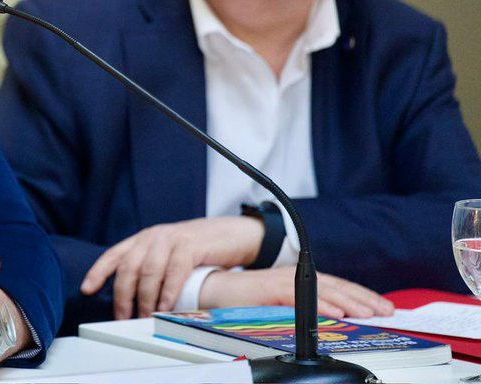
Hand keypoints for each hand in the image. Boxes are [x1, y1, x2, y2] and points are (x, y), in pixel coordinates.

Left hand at [81, 216, 264, 318]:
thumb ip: (150, 269)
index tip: (87, 290)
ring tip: (145, 318)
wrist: (230, 234)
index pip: (114, 255)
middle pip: (128, 267)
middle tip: (122, 317)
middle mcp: (152, 237)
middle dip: (122, 296)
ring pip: (148, 271)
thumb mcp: (167, 254)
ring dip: (145, 299)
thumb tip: (134, 300)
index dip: (98, 272)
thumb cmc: (197, 250)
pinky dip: (168, 292)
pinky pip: (174, 271)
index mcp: (142, 240)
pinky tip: (166, 307)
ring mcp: (170, 239)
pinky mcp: (190, 246)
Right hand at [200, 267, 394, 317]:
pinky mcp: (267, 289)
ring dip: (348, 301)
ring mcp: (280, 282)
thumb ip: (299, 307)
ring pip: (321, 290)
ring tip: (367, 313)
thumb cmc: (241, 299)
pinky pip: (298, 297)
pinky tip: (336, 313)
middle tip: (385, 311)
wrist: (210, 289)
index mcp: (296, 280)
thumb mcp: (276, 305)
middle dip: (362, 299)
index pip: (335, 286)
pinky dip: (319, 305)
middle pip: (334, 286)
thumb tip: (330, 318)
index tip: (381, 307)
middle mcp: (291, 277)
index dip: (359, 295)